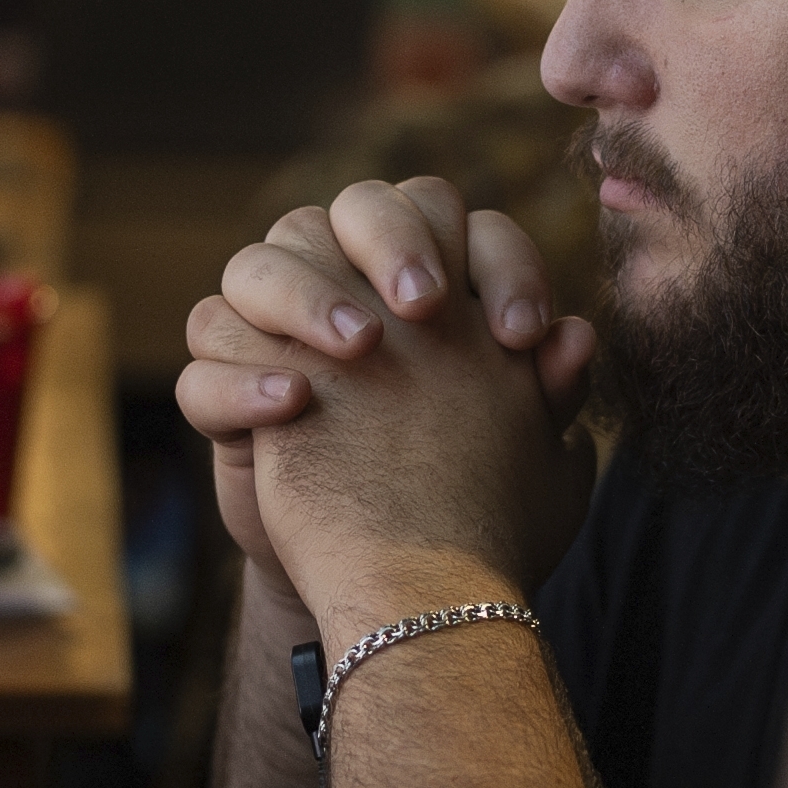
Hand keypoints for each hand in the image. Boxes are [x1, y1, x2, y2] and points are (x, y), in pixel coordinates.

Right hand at [176, 177, 598, 617]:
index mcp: (426, 275)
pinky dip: (245, 377)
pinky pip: (208, 357)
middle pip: (353, 207)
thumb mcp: (522, 451)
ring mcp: (278, 331)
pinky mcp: (225, 389)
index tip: (523, 337)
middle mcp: (347, 283)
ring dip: (307, 296)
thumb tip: (578, 337)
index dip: (495, 261)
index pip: (453, 217)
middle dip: (393, 241)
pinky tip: (296, 404)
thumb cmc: (463, 493)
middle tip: (425, 306)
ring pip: (258, 264)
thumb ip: (547, 390)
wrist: (391, 580)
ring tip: (359, 348)